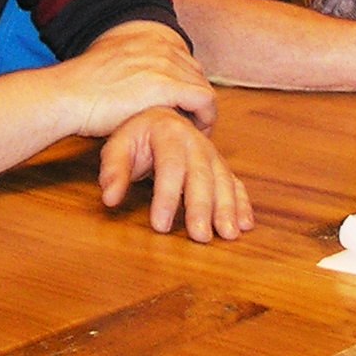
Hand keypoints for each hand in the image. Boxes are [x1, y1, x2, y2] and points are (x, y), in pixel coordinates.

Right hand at [60, 22, 216, 136]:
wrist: (66, 94)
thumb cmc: (81, 89)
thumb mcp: (111, 65)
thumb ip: (132, 68)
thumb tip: (137, 85)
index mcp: (147, 38)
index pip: (183, 62)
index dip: (185, 86)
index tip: (181, 107)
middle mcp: (160, 46)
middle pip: (196, 74)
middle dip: (196, 99)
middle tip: (190, 122)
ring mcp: (164, 64)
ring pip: (203, 87)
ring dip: (202, 110)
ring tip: (192, 130)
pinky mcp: (166, 86)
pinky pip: (204, 100)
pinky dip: (206, 118)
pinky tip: (197, 131)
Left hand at [98, 107, 251, 240]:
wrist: (159, 118)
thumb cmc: (136, 137)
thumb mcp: (118, 147)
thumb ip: (113, 171)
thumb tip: (110, 199)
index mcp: (169, 131)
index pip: (169, 166)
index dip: (166, 197)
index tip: (160, 226)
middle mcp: (195, 141)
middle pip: (201, 176)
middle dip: (202, 207)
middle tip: (200, 237)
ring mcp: (212, 153)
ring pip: (223, 181)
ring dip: (227, 208)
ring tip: (228, 234)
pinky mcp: (221, 166)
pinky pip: (235, 183)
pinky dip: (242, 203)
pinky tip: (245, 223)